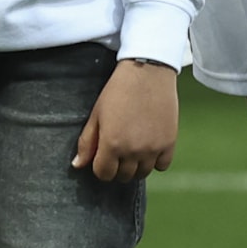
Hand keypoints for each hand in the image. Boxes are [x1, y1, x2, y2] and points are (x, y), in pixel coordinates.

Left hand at [73, 58, 178, 180]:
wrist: (147, 71)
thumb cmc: (118, 90)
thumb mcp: (97, 114)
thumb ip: (87, 142)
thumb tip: (78, 165)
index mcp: (112, 144)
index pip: (104, 173)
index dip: (101, 166)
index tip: (103, 156)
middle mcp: (133, 150)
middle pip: (123, 176)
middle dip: (117, 167)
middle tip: (118, 151)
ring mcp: (153, 148)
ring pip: (142, 173)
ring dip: (135, 165)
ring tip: (133, 148)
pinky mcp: (169, 142)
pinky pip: (162, 166)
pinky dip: (155, 161)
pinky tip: (149, 148)